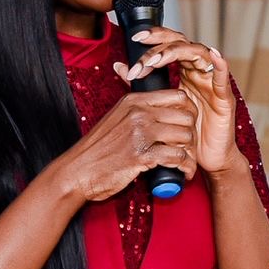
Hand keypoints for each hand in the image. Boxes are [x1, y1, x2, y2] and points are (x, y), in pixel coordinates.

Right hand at [56, 86, 197, 202]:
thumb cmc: (97, 149)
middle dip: (192, 134)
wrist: (77, 172)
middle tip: (188, 148)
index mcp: (134, 100)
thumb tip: (152, 103)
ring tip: (186, 162)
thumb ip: (134, 108)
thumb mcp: (115, 118)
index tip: (188, 126)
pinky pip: (178, 157)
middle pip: (186, 116)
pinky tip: (184, 172)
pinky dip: (185, 167)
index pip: (178, 96)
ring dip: (190, 152)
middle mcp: (138, 113)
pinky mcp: (142, 155)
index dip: (189, 112)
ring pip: (185, 136)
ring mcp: (140, 133)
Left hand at [117, 26, 235, 176]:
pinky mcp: (224, 97)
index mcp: (184, 72)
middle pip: (182, 44)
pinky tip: (213, 54)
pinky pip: (223, 78)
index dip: (155, 37)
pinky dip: (220, 64)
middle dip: (161, 45)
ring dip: (178, 54)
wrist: (206, 158)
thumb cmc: (186, 134)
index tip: (135, 39)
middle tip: (142, 51)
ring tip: (157, 60)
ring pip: (199, 54)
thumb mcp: (160, 107)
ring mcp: (211, 83)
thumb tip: (119, 66)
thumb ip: (143, 85)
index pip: (169, 44)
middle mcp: (198, 72)